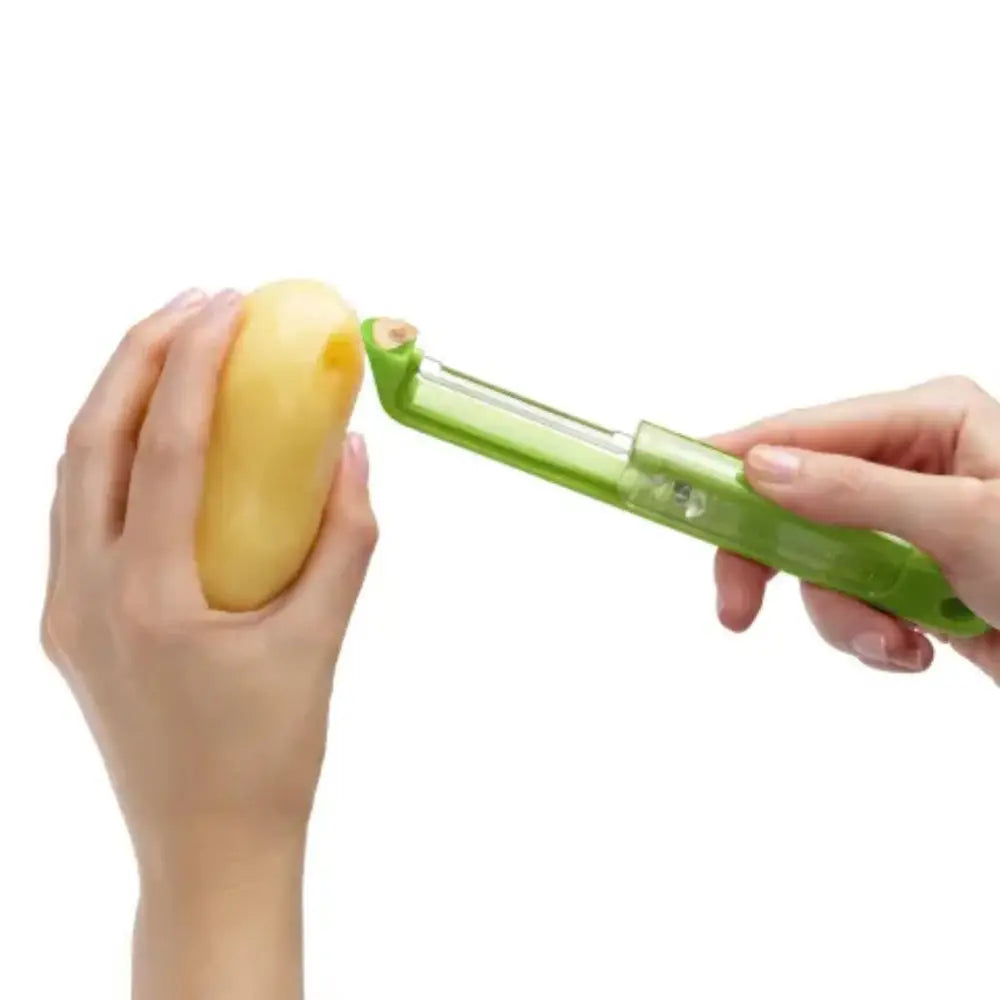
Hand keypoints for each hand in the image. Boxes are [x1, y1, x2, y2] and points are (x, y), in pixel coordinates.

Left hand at [40, 288, 377, 998]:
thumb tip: (351, 451)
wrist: (204, 846)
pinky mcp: (72, 623)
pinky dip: (113, 453)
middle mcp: (85, 595)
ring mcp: (65, 609)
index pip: (166, 448)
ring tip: (179, 351)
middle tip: (202, 305)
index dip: (198, 364)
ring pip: (73, 471)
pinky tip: (160, 437)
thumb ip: (345, 540)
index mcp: (148, 600)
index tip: (233, 307)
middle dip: (143, 354)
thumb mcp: (320, 641)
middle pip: (92, 439)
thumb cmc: (268, 757)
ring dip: (121, 397)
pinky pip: (79, 511)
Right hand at [708, 376, 999, 680]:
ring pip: (814, 566)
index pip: (801, 431)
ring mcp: (902, 526)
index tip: (672, 481)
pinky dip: (870, 638)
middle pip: (790, 502)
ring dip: (844, 617)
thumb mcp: (963, 522)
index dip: (732, 457)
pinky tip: (919, 649)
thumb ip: (853, 491)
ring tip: (898, 642)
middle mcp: (907, 465)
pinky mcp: (905, 579)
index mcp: (928, 421)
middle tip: (735, 608)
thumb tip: (761, 469)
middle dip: (773, 562)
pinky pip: (847, 605)